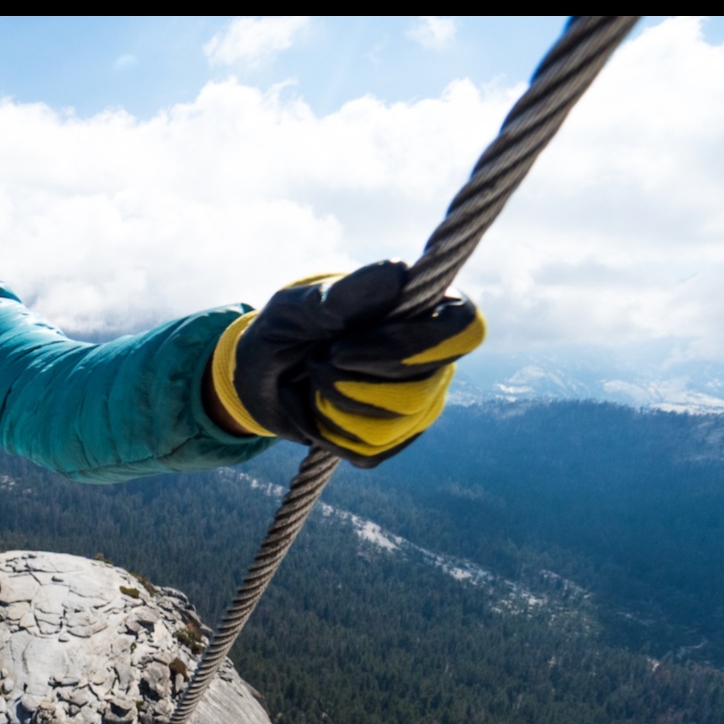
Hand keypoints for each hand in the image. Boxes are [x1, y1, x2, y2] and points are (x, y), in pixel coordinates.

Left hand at [209, 260, 484, 466]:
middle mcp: (433, 361)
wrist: (259, 375)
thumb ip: (344, 294)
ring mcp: (416, 405)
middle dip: (346, 382)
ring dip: (331, 405)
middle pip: (418, 392)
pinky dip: (324, 432)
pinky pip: (366, 451)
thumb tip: (399, 272)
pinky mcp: (389, 441)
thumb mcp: (299, 305)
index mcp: (427, 313)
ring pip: (388, 428)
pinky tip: (315, 408)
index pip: (464, 330)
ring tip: (314, 380)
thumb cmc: (286, 327)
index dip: (410, 347)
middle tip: (315, 358)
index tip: (344, 349)